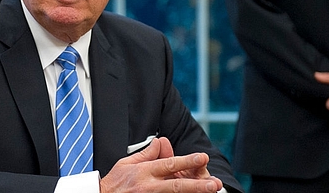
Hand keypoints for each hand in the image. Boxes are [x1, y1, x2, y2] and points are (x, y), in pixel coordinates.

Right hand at [100, 137, 222, 192]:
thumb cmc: (114, 182)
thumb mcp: (126, 163)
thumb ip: (146, 154)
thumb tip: (160, 142)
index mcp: (144, 171)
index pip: (169, 164)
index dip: (187, 160)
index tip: (202, 157)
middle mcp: (149, 186)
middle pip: (177, 185)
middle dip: (197, 185)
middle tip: (214, 184)